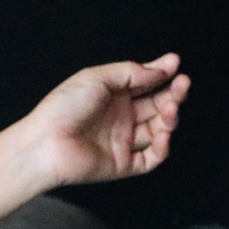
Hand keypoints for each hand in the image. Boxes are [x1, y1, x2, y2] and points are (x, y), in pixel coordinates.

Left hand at [24, 53, 190, 187]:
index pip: (145, 83)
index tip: (175, 64)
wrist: (46, 142)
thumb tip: (160, 69)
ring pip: (157, 130)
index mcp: (112, 95)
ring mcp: (122, 141)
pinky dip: (161, 147)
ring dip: (169, 118)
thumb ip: (131, 73)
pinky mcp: (123, 164)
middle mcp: (120, 117)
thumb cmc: (64, 107)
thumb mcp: (97, 77)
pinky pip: (150, 158)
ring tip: (170, 108)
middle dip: (172, 94)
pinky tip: (162, 134)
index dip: (161, 73)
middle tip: (183, 84)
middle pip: (156, 105)